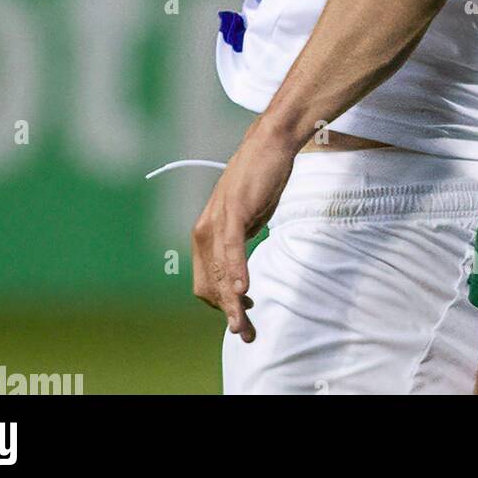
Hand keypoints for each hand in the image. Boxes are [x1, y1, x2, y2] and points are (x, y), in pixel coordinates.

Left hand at [191, 120, 296, 340]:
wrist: (271, 143)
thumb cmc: (262, 178)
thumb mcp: (249, 218)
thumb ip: (240, 240)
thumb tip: (240, 265)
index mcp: (207, 232)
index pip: (205, 280)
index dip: (221, 302)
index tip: (243, 312)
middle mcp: (206, 228)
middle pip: (208, 283)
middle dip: (227, 312)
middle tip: (245, 333)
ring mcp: (219, 219)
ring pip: (219, 271)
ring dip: (231, 302)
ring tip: (243, 323)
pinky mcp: (235, 210)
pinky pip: (232, 248)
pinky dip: (235, 271)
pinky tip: (243, 290)